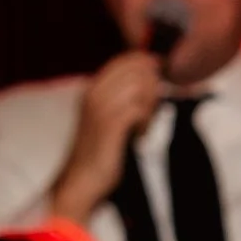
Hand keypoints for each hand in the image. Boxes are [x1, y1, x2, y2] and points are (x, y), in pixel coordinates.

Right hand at [48, 50, 167, 215]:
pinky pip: (139, 108)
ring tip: (144, 124)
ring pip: (141, 86)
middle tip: (151, 111)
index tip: (159, 81)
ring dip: (151, 105)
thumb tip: (152, 80)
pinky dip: (146, 121)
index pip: (126, 60)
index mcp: (93, 88)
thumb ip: (122, 97)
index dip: (148, 66)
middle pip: (137, 70)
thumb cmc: (99, 151)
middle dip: (153, 87)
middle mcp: (94, 92)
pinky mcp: (110, 124)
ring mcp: (101, 107)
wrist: (81, 181)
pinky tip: (141, 135)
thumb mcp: (107, 117)